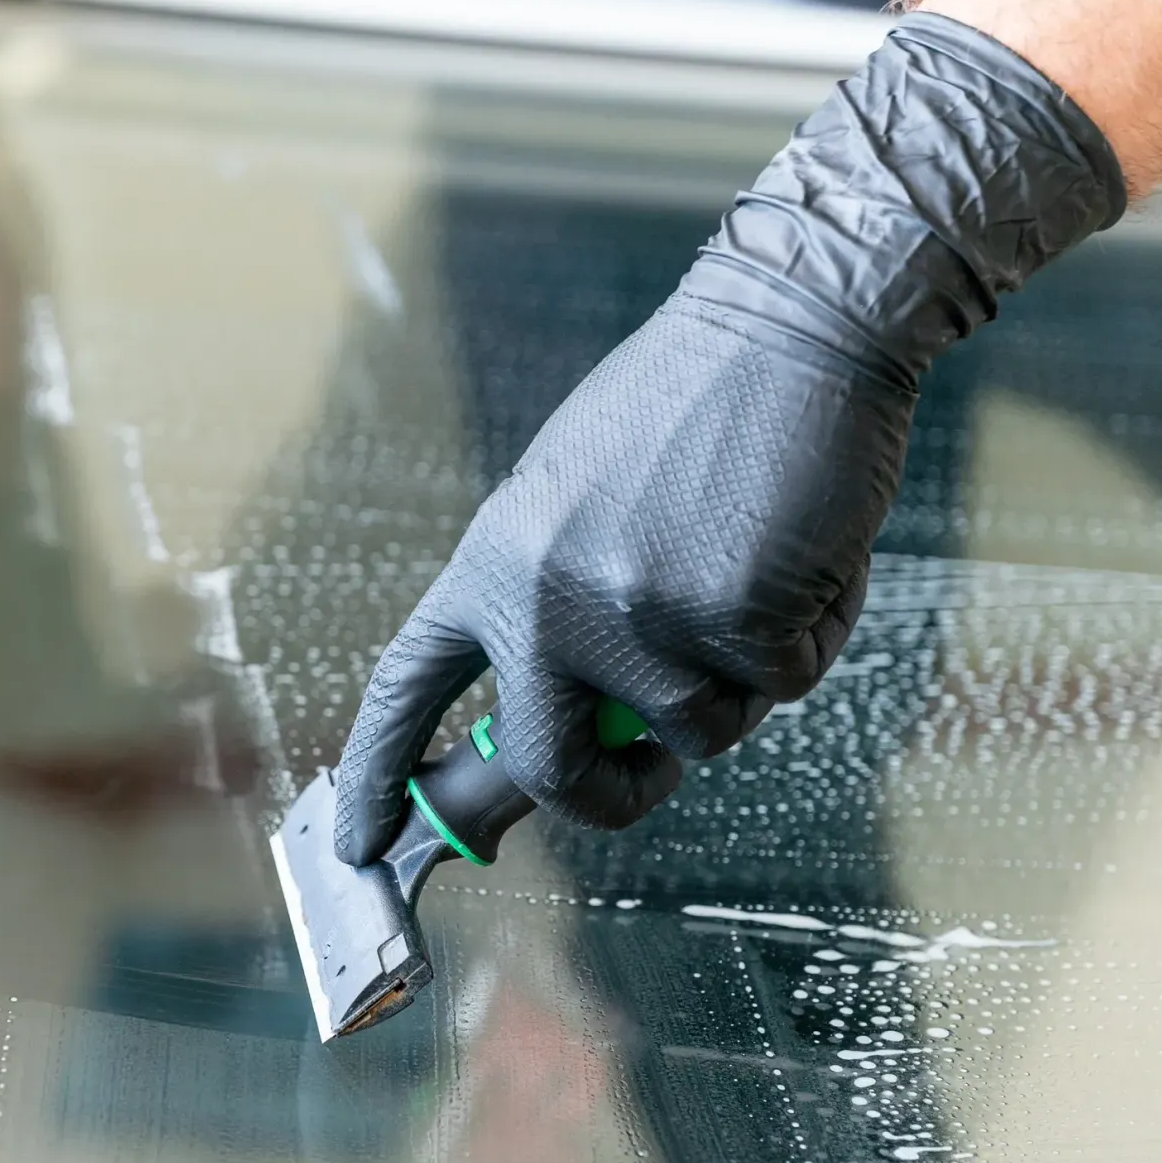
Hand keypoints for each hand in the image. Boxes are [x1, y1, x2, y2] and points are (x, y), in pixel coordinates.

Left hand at [334, 13, 1125, 865]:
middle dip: (603, 794)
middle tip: (638, 774)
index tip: (361, 839)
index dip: (377, 773)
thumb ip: (548, 616)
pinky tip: (795, 549)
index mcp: (491, 562)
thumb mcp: (574, 505)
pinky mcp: (732, 623)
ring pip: (695, 731)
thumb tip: (540, 750)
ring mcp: (636, 617)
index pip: (408, 687)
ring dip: (736, 676)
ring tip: (746, 565)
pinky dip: (801, 637)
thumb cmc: (688, 412)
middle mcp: (545, 600)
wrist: (790, 323)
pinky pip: (777, 687)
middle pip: (547, 772)